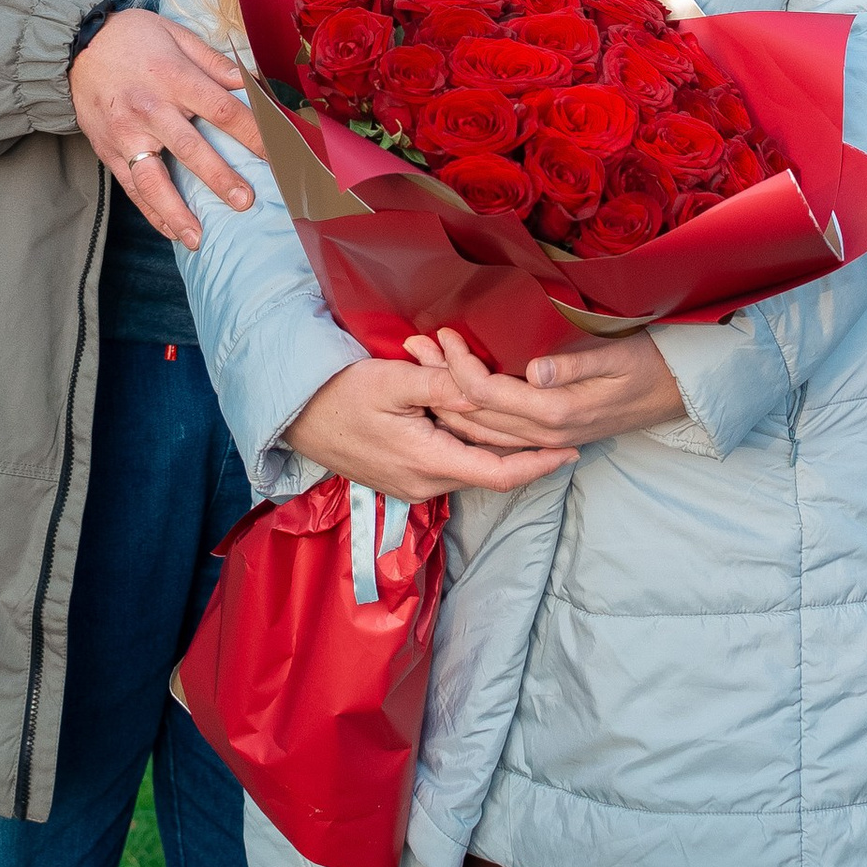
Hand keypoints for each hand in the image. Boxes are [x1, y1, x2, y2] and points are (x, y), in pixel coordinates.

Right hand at [70, 11, 260, 248]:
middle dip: (219, 177)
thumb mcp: (175, 34)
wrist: (75, 47)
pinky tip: (172, 232)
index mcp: (172, 77)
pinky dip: (151, 213)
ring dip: (177, 210)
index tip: (278, 153)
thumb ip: (214, 61)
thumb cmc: (132, 37)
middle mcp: (149, 109)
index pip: (220, 109)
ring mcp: (126, 134)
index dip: (252, 132)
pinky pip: (131, 188)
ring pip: (152, 179)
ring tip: (198, 237)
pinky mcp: (109, 152)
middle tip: (245, 201)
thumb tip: (252, 81)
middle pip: (189, 148)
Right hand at [286, 357, 564, 501]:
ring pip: (470, 465)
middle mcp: (425, 484)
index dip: (539, 465)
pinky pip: (450, 464)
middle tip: (548, 416)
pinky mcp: (404, 479)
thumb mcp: (393, 380)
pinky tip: (474, 416)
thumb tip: (488, 390)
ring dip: (491, 438)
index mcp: (429, 462)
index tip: (571, 451)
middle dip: (520, 443)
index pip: (499, 474)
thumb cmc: (341, 394)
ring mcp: (413, 486)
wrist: (295, 417)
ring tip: (512, 406)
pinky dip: (468, 441)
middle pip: (489, 470)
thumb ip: (444, 387)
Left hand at [407, 323, 684, 455]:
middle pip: (473, 414)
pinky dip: (466, 414)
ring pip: (478, 430)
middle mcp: (544, 432)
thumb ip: (573, 365)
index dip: (458, 365)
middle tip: (413, 347)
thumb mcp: (617, 356)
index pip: (488, 393)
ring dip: (445, 399)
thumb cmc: (648, 365)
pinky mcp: (546, 437)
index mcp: (556, 411)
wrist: (675, 394)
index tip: (443, 333)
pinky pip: (494, 434)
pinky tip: (449, 395)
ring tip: (420, 365)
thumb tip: (533, 369)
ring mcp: (544, 439)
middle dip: (438, 381)